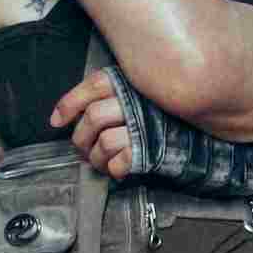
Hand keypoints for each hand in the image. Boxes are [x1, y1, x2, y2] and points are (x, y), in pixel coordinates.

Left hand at [53, 65, 149, 183]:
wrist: (196, 127)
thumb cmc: (157, 113)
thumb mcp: (134, 93)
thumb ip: (103, 97)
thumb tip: (58, 118)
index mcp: (129, 84)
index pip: (94, 86)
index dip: (70, 103)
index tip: (56, 121)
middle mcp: (136, 102)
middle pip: (94, 117)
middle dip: (81, 138)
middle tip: (83, 148)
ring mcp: (144, 126)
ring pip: (105, 142)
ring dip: (97, 158)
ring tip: (100, 161)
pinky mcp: (150, 150)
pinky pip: (119, 163)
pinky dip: (114, 168)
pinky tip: (117, 167)